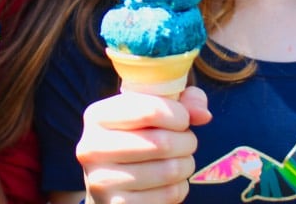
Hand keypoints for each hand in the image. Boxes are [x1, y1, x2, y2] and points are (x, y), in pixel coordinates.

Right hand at [76, 87, 211, 203]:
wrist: (111, 183)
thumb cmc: (138, 136)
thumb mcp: (152, 109)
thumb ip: (182, 101)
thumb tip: (204, 114)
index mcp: (97, 116)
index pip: (150, 110)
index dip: (179, 115)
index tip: (184, 119)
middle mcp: (92, 148)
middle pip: (161, 142)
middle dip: (187, 141)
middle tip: (187, 141)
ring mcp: (102, 181)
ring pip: (169, 170)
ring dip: (186, 164)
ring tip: (181, 160)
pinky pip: (168, 195)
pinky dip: (180, 187)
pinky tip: (170, 181)